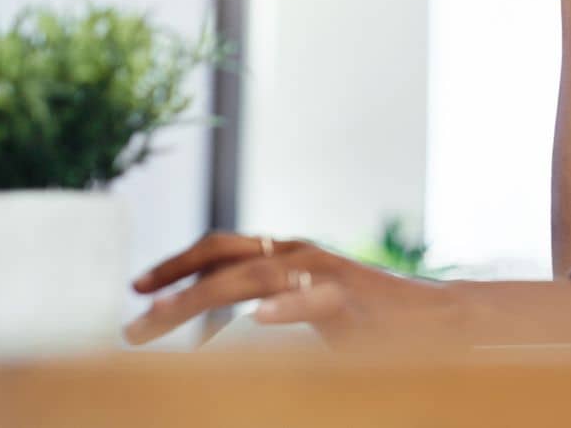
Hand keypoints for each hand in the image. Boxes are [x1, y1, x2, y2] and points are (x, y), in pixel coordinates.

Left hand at [124, 232, 466, 348]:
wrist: (436, 321)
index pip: (220, 247)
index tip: (136, 287)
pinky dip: (285, 307)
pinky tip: (257, 320)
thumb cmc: (369, 321)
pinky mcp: (353, 299)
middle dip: (172, 285)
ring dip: (201, 298)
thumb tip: (213, 323)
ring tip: (163, 318)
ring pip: (252, 278)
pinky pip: (314, 300)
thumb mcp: (307, 307)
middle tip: (135, 316)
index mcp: (288, 252)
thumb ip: (266, 302)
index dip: (176, 263)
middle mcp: (301, 253)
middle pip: (222, 259)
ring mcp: (326, 273)